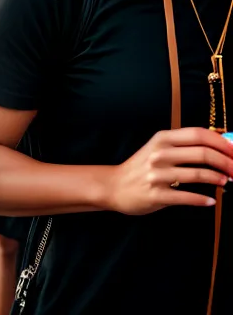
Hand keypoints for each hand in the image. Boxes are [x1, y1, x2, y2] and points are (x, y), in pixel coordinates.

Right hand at [103, 128, 232, 214]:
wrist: (114, 185)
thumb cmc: (141, 167)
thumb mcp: (157, 149)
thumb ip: (182, 146)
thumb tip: (217, 145)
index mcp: (162, 139)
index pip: (198, 134)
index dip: (221, 142)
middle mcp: (160, 153)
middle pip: (203, 153)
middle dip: (227, 162)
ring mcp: (158, 174)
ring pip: (198, 174)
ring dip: (218, 179)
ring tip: (226, 182)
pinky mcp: (157, 194)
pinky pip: (187, 197)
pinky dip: (203, 200)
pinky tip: (211, 201)